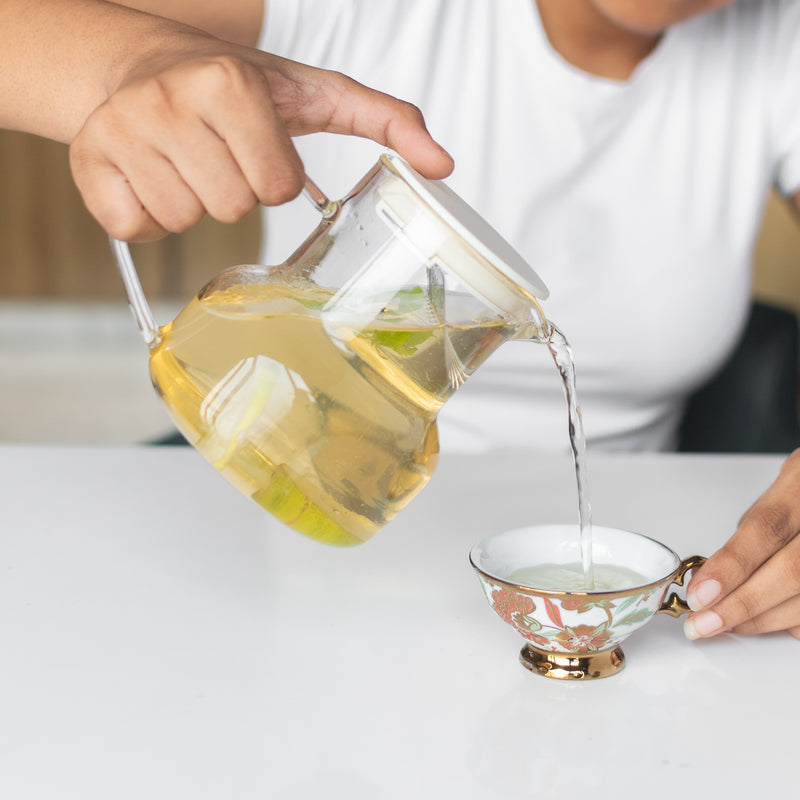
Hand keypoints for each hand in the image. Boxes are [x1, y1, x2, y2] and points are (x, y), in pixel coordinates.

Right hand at [69, 31, 452, 240]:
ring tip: (185, 162)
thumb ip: (384, 119)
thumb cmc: (234, 89)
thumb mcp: (314, 93)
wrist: (136, 66)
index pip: (275, 186)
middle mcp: (167, 101)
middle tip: (219, 156)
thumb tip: (443, 165)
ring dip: (195, 201)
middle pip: (231, 208)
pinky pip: (136, 229)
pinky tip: (152, 177)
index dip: (272, 177)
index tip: (256, 149)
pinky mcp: (88, 168)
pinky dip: (149, 216)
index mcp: (227, 82)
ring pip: (185, 220)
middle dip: (235, 190)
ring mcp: (120, 134)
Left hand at [684, 449, 799, 639]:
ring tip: (724, 623)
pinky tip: (765, 617)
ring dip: (760, 620)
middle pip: (790, 572)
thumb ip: (755, 527)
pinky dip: (786, 621)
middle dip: (740, 604)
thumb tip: (711, 572)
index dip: (731, 565)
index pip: (765, 529)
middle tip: (702, 622)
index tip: (699, 593)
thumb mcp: (783, 489)